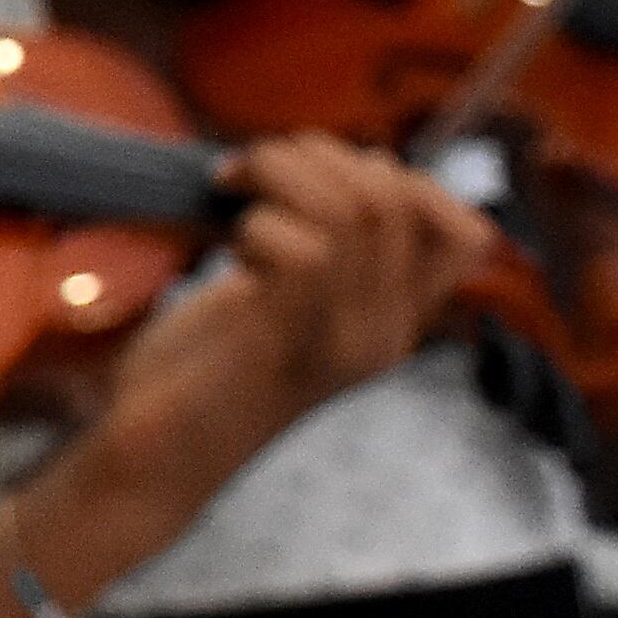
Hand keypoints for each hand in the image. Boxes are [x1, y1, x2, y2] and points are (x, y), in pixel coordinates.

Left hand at [83, 134, 497, 501]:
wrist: (152, 462)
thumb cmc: (199, 370)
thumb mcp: (276, 299)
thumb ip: (320, 245)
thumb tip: (333, 163)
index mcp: (389, 322)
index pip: (464, 233)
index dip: (405, 175)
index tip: (325, 171)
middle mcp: (381, 335)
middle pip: (395, 200)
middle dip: (319, 155)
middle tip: (251, 170)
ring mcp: (339, 344)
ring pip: (352, 211)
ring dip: (281, 171)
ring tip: (233, 187)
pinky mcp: (283, 345)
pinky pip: (303, 253)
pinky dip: (257, 224)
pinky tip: (223, 246)